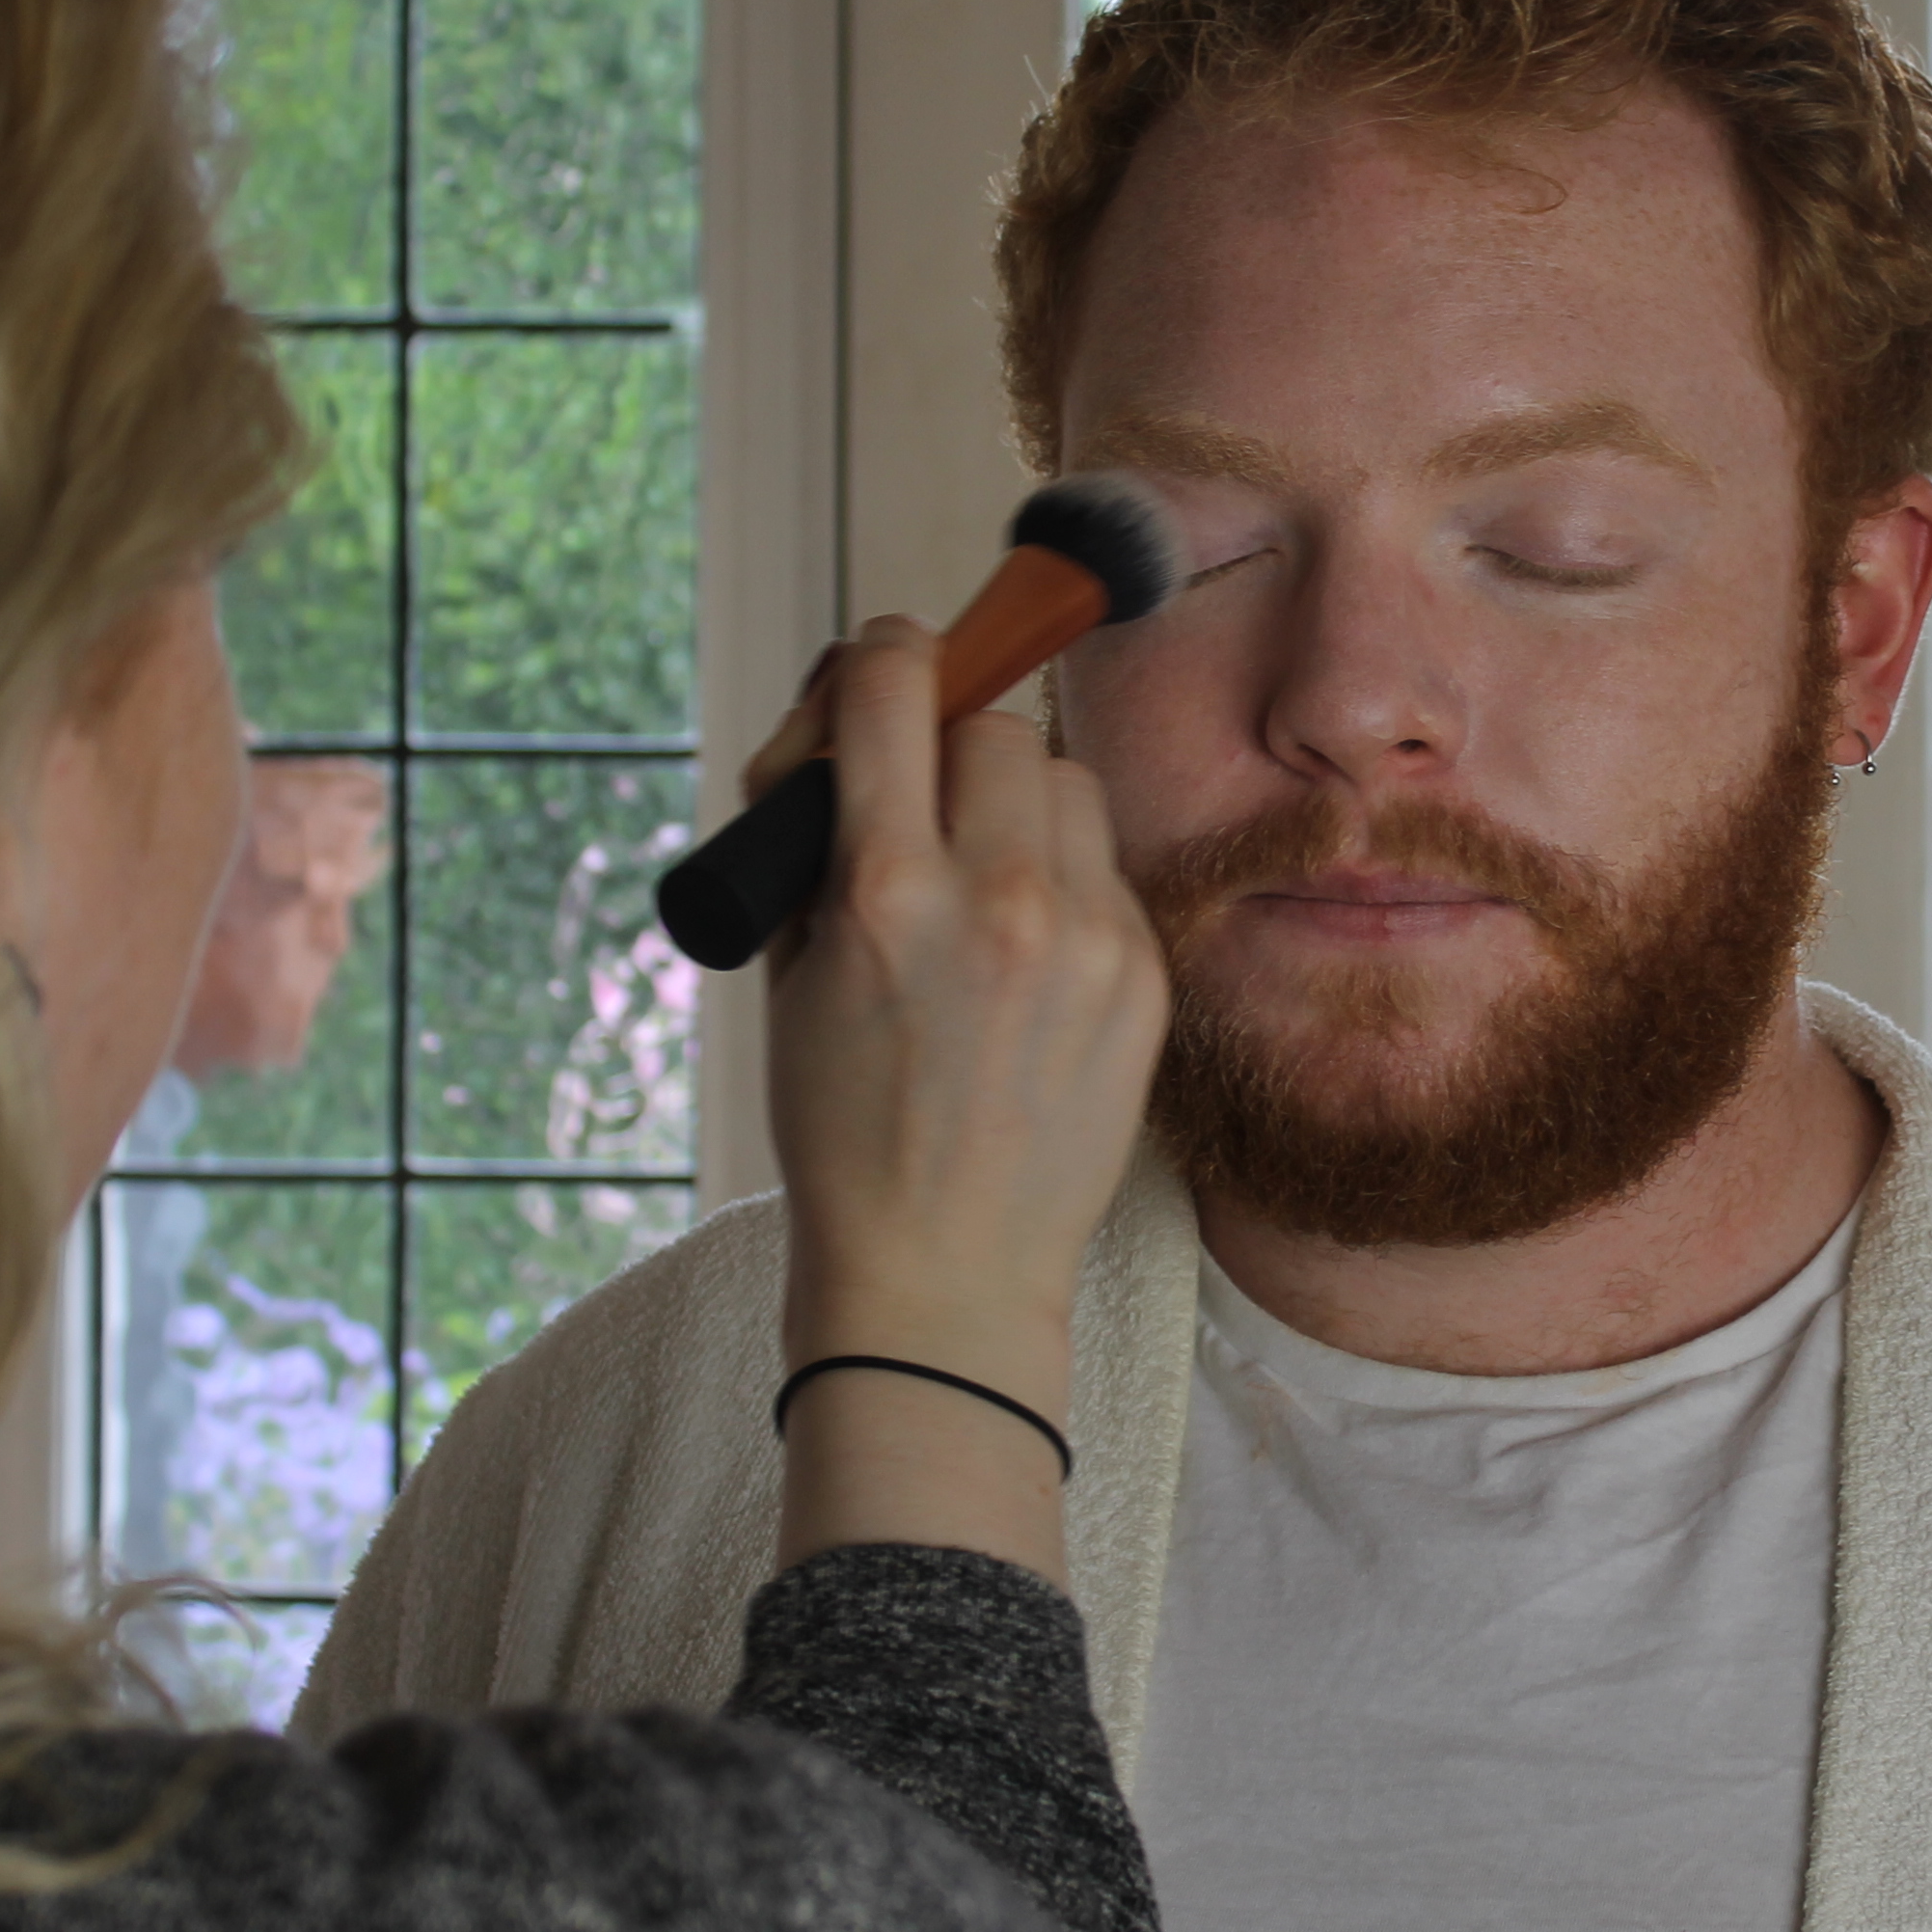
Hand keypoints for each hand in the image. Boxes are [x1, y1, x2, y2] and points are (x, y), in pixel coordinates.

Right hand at [762, 618, 1166, 1580]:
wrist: (940, 1272)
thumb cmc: (841, 1124)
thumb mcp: (786, 966)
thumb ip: (823, 829)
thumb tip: (859, 717)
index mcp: (884, 890)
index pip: (897, 677)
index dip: (881, 659)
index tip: (878, 683)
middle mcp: (998, 898)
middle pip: (993, 721)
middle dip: (949, 746)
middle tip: (920, 813)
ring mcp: (1087, 939)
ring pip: (1065, 778)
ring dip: (1018, 803)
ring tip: (980, 886)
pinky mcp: (1146, 977)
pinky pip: (1107, 864)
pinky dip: (1064, 880)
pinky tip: (1026, 958)